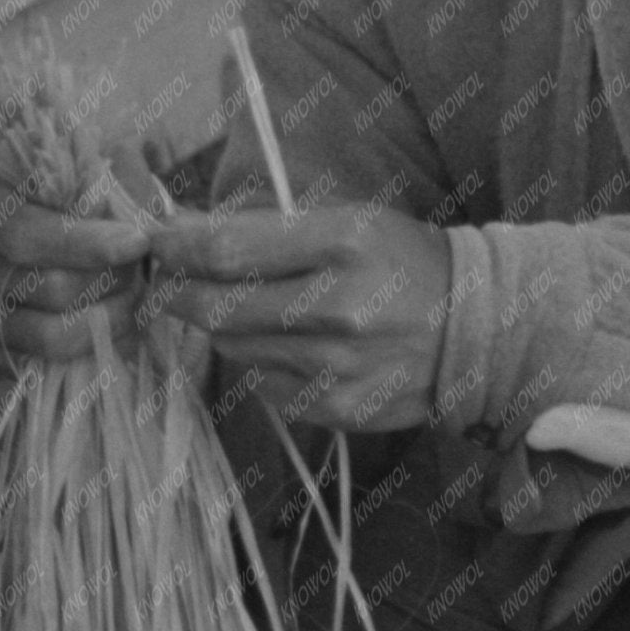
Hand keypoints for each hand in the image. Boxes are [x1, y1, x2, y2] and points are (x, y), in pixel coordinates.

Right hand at [0, 160, 161, 362]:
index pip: (24, 232)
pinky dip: (99, 334)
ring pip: (53, 327)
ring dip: (111, 309)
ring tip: (137, 284)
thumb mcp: (105, 166)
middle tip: (143, 262)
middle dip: (109, 277)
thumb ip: (112, 175)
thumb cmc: (98, 191)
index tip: (137, 241)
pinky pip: (54, 351)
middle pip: (47, 285)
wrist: (96, 232)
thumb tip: (126, 207)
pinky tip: (124, 311)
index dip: (84, 242)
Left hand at [141, 205, 450, 432]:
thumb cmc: (402, 261)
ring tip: (235, 308)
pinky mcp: (338, 409)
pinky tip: (285, 346)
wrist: (475, 329)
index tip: (154, 242)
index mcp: (343, 243)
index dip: (177, 248)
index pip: (229, 250)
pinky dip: (260, 364)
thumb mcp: (348, 221)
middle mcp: (338, 308)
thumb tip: (184, 230)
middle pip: (218, 308)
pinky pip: (265, 387)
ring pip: (236, 349)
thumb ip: (267, 228)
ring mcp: (338, 366)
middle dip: (177, 293)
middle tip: (164, 283)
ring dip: (222, 328)